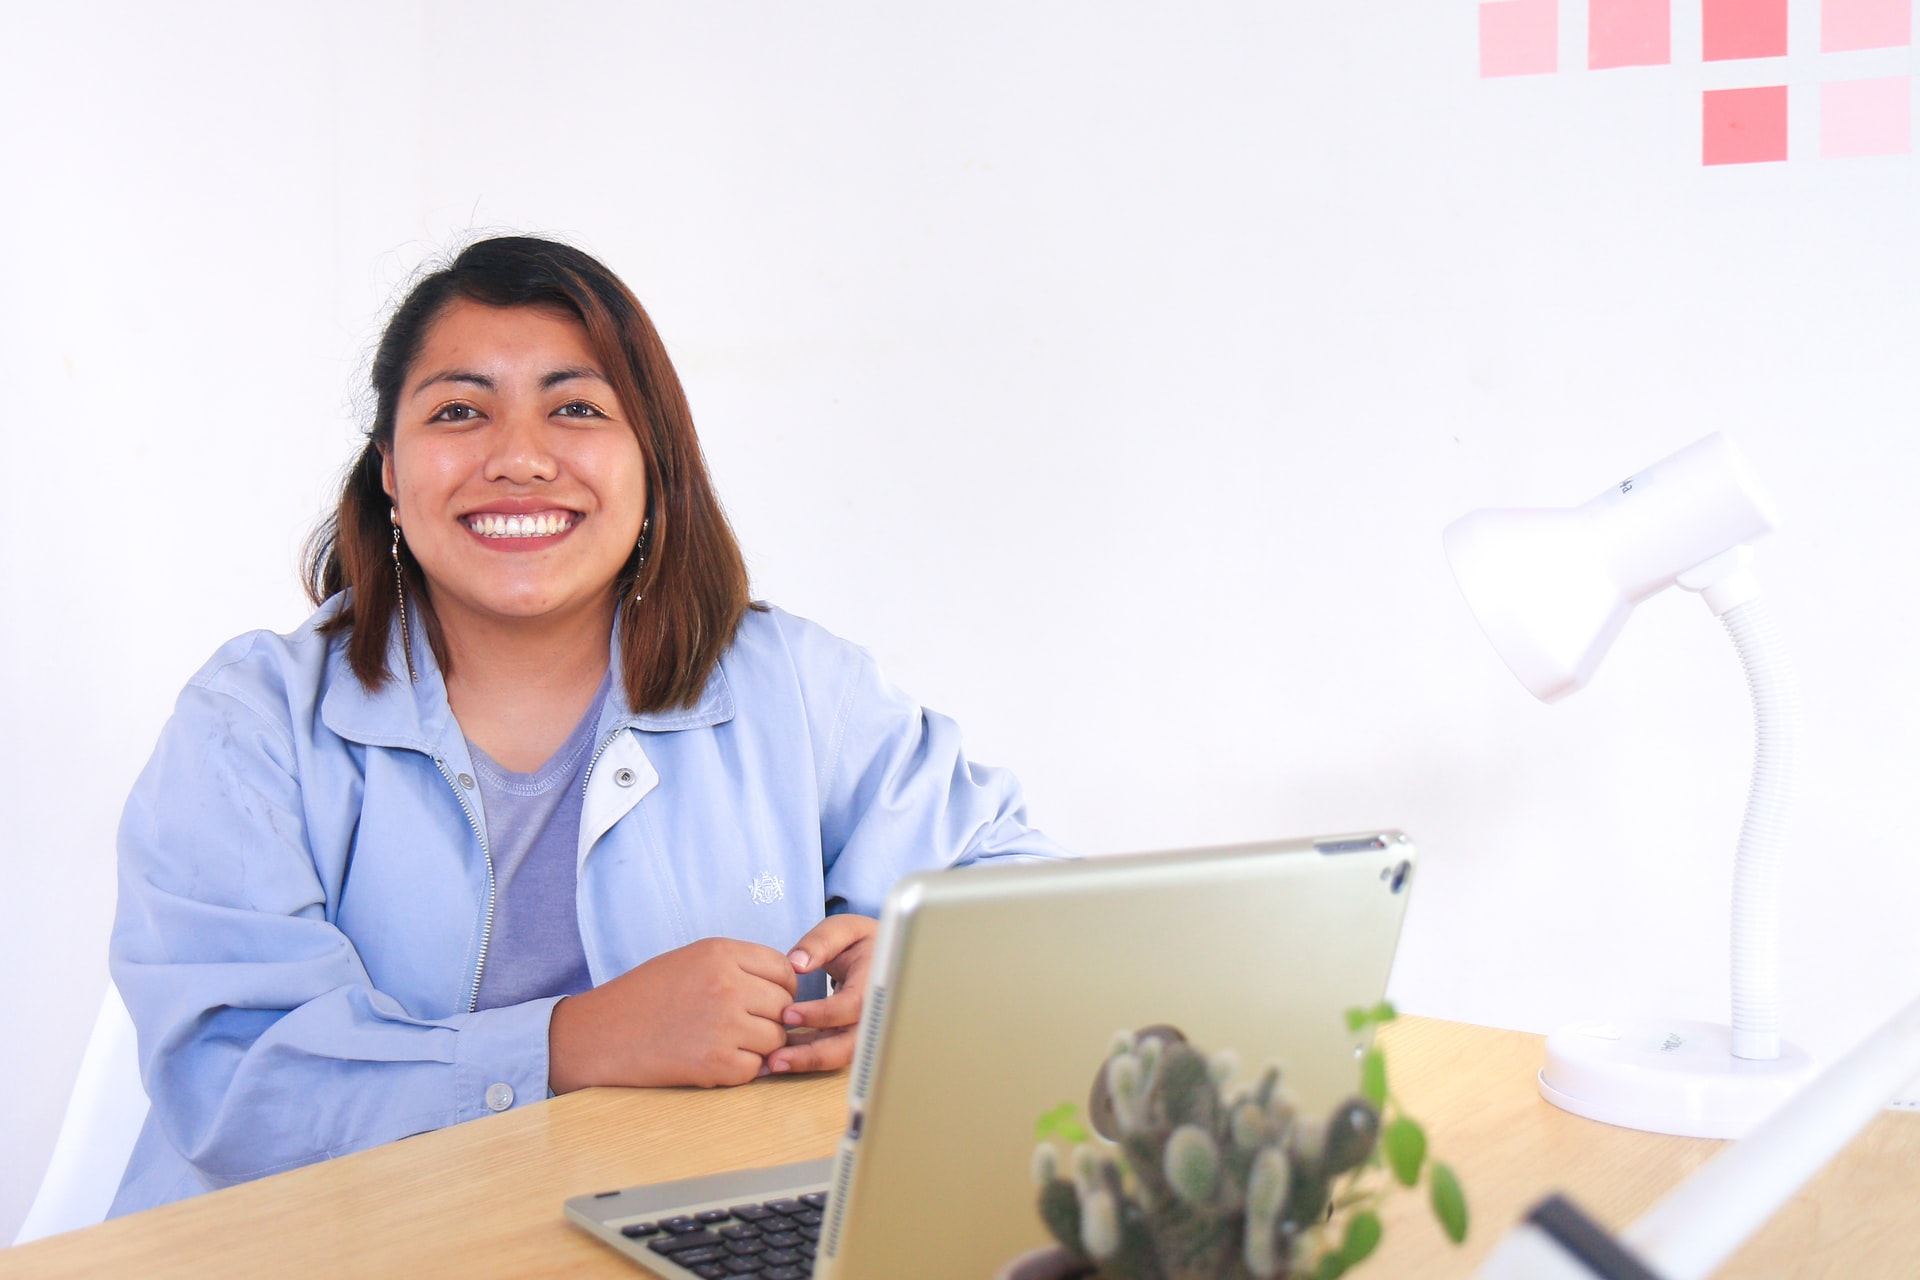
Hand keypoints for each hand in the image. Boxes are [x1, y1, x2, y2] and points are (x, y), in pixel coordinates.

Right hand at [548, 937, 797, 1090]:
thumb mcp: (693, 959)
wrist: (602, 1033)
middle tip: (748, 1026)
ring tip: (730, 1043)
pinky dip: (743, 1069)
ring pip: (776, 1039)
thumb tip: (786, 985)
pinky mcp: (716, 1063)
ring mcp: (724, 1026)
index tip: (768, 999)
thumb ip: (739, 965)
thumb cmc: (646, 995)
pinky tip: (717, 1060)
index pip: (784, 970)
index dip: (783, 988)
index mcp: (722, 953)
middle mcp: (728, 986)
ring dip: (760, 1046)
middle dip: (773, 1018)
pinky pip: (755, 1068)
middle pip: (785, 1006)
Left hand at [767, 914, 877, 1074]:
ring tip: (773, 1063)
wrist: (882, 956)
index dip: (822, 1014)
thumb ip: (821, 941)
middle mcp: (877, 1013)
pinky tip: (780, 1056)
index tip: (788, 1014)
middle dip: (814, 1055)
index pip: (853, 1005)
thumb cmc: (861, 941)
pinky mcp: (853, 1038)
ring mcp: (866, 1029)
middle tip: (776, 1058)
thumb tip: (797, 963)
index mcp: (877, 981)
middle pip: (851, 1044)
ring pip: (840, 1055)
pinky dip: (807, 1057)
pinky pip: (832, 1053)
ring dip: (807, 1062)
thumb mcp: (844, 930)